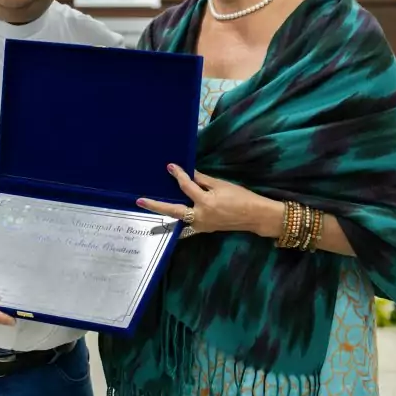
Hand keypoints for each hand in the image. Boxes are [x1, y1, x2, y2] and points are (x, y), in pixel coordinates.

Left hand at [136, 164, 266, 234]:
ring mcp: (201, 225)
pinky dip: (178, 218)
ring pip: (179, 218)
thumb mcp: (221, 185)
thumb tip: (189, 174)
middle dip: (155, 205)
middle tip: (139, 200)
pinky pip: (187, 224)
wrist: (255, 216)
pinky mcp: (204, 228)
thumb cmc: (241, 197)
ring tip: (149, 205)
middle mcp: (200, 216)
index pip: (187, 186)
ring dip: (165, 212)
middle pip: (173, 210)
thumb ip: (202, 181)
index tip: (170, 166)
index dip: (178, 175)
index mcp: (205, 202)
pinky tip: (170, 215)